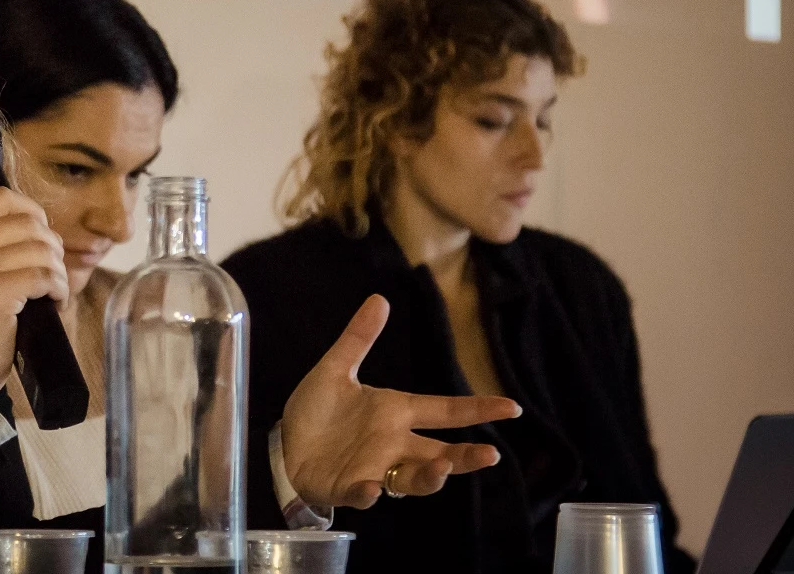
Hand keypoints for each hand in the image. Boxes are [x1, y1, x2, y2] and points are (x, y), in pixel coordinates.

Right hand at [0, 187, 68, 396]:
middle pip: (27, 222)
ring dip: (58, 271)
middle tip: (52, 271)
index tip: (41, 234)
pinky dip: (59, 289)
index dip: (31, 211)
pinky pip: (44, 276)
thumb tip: (36, 221)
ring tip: (53, 291)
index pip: (0, 198)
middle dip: (51, 245)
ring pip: (40, 249)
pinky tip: (55, 302)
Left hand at [279, 294, 520, 509]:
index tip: (511, 408)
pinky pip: (363, 494)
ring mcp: (373, 468)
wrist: (282, 443)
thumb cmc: (316, 412)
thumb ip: (358, 339)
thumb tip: (379, 299)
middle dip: (465, 457)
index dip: (477, 409)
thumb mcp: (335, 370)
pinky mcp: (347, 488)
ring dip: (429, 477)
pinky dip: (368, 493)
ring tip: (440, 468)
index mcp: (395, 413)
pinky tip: (371, 487)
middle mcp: (393, 444)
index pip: (444, 410)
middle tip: (490, 454)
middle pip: (439, 453)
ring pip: (412, 480)